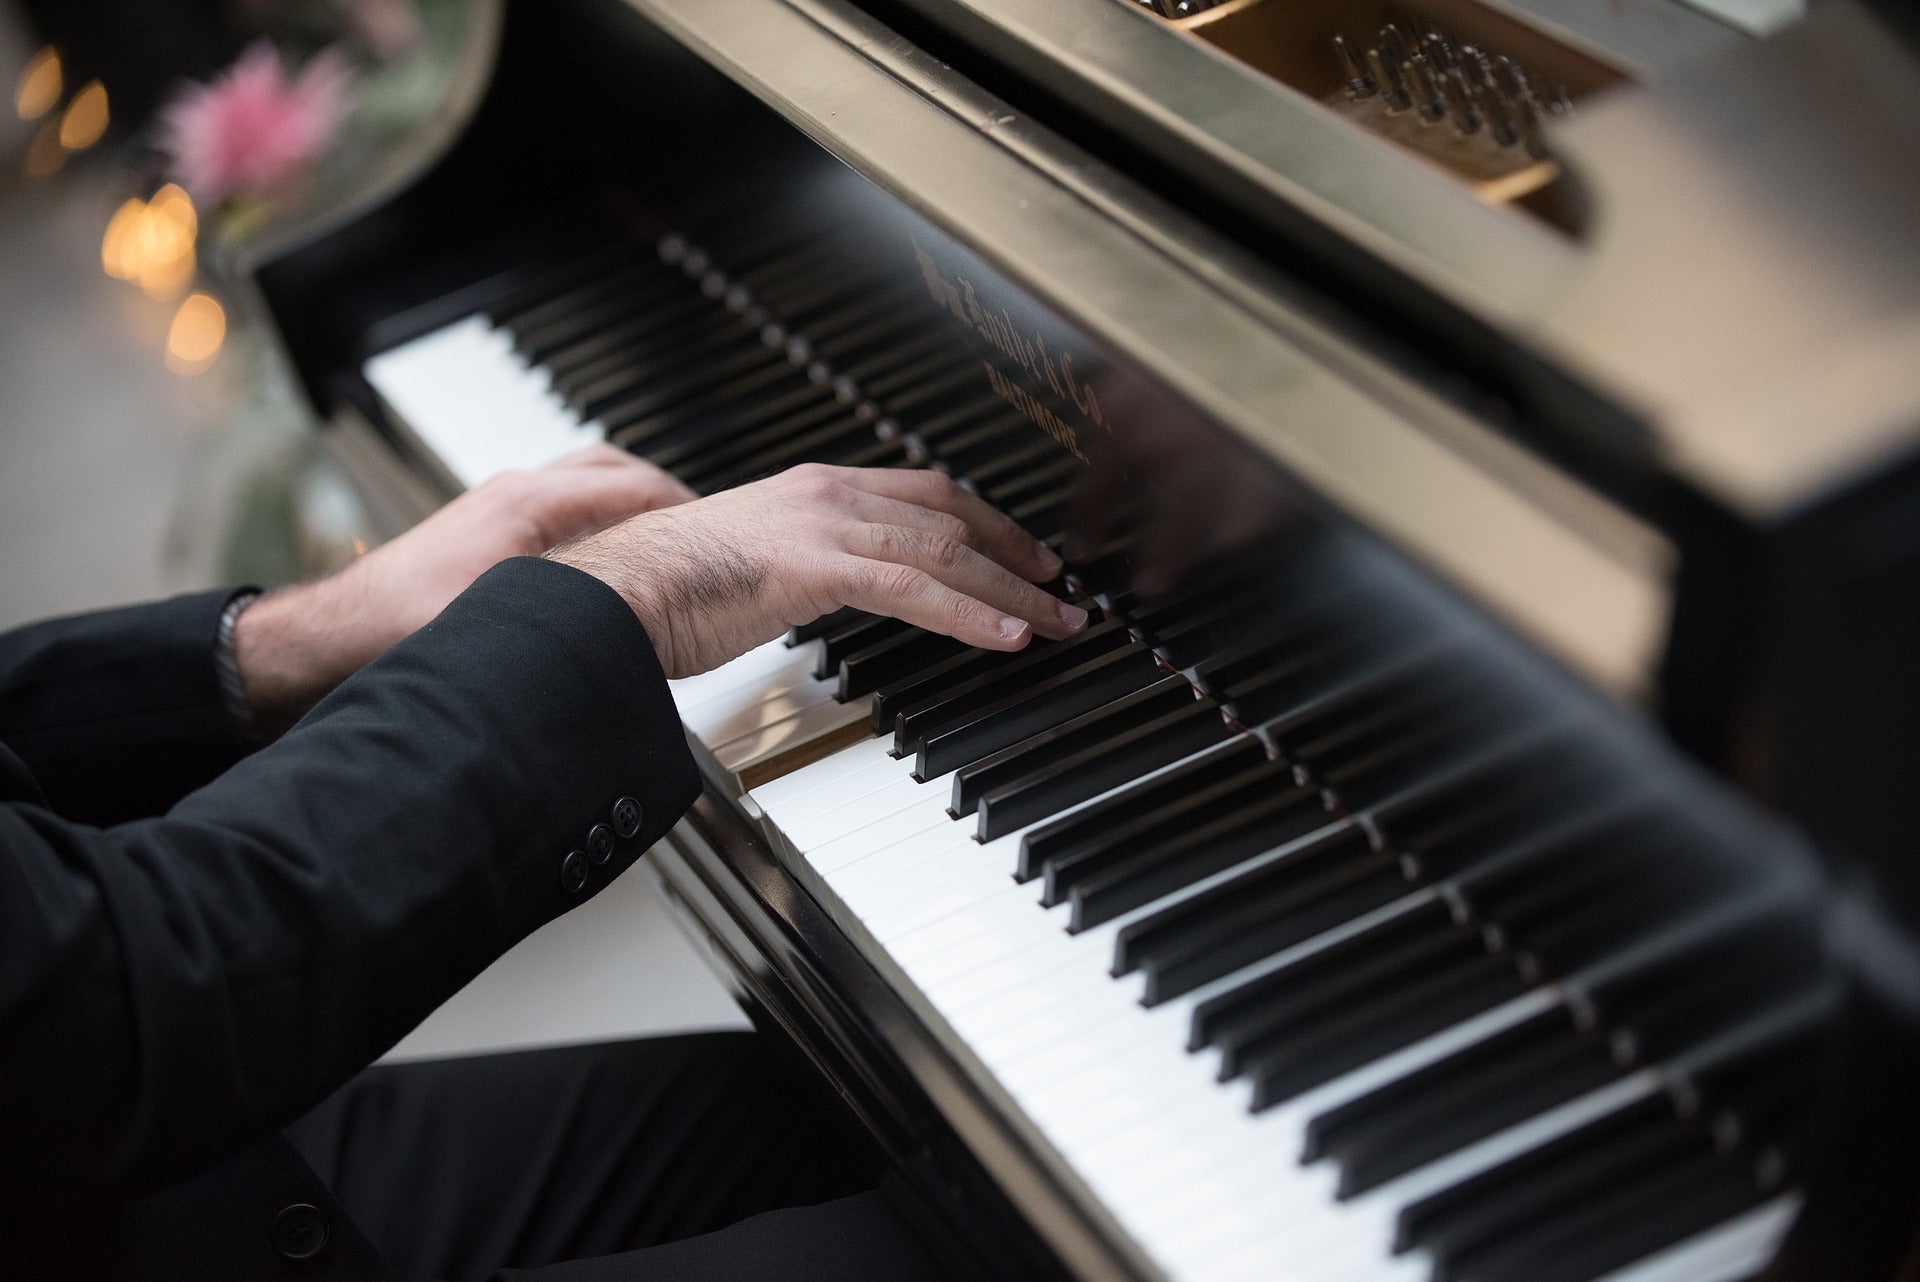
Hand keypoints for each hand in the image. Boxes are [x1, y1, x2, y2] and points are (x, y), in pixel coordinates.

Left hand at [236, 446, 693, 736]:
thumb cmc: (392, 633)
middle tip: (705, 527)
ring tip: (664, 538)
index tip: (722, 530)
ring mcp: (497, 511)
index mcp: (530, 505)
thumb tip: (642, 634)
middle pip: (615, 471)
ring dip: (629, 505)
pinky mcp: (482, 537)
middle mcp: (516, 496)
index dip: (687, 509)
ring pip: (585, 486)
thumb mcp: (502, 628)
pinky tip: (605, 563)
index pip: (636, 486)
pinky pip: (561, 511)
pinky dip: (596, 524)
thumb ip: (576, 626)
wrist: (323, 645)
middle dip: (667, 495)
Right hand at [550, 463, 1088, 678]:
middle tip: (1061, 589)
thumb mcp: (751, 567)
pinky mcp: (817, 564)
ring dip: (1012, 591)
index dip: (983, 521)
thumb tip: (828, 593)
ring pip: (946, 551)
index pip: (923, 494)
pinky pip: (915, 589)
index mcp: (813, 490)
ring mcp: (824, 523)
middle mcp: (827, 493)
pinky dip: (971, 613)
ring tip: (1056, 624)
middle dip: (1015, 553)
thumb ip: (802, 569)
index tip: (1020, 552)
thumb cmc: (662, 591)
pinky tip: (1006, 637)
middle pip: (950, 514)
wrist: (612, 591)